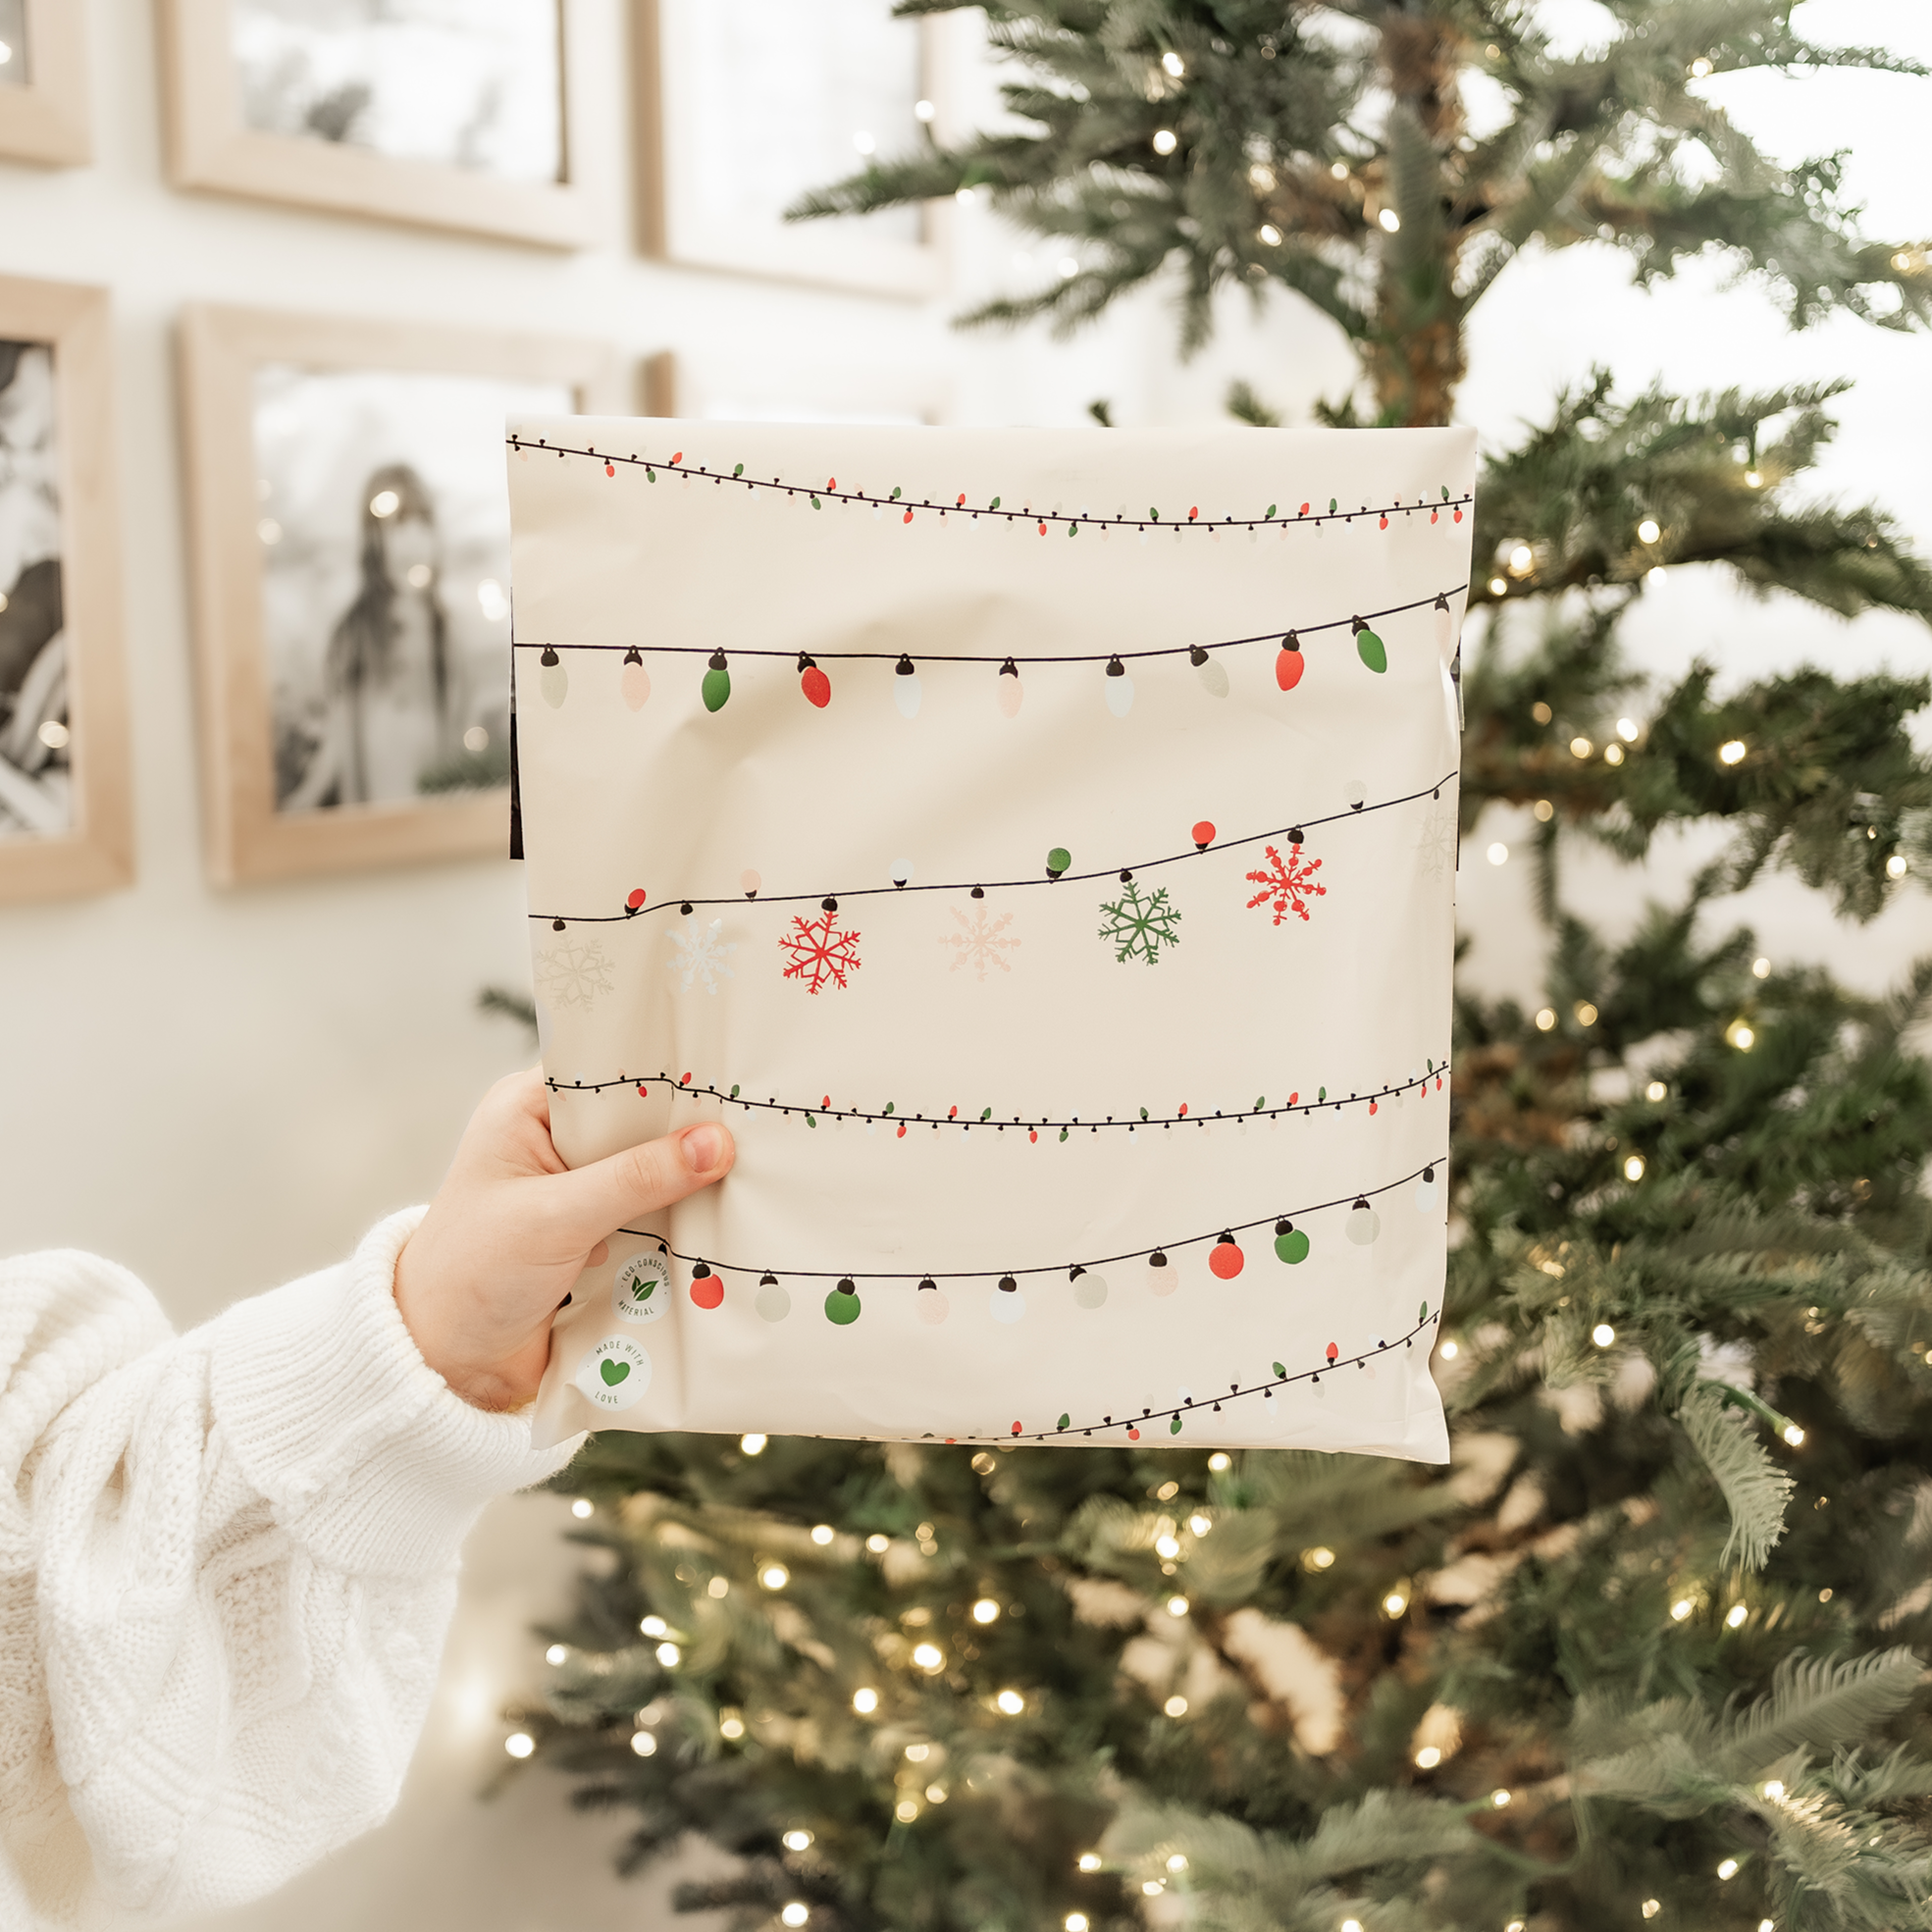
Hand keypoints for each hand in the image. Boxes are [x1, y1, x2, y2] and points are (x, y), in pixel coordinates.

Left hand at [393, 1067, 734, 1410]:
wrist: (448, 1365)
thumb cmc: (471, 1276)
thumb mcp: (555, 1217)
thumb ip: (636, 1178)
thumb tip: (716, 1143)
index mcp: (528, 1109)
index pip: (609, 1067)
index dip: (666, 1068)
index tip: (729, 1069)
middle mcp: (556, 1141)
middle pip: (641, 1119)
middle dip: (691, 1128)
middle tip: (761, 1121)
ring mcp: (581, 1190)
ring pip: (654, 1169)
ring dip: (693, 1180)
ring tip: (762, 1167)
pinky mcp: (601, 1233)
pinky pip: (656, 1214)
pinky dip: (685, 1220)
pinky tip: (732, 1217)